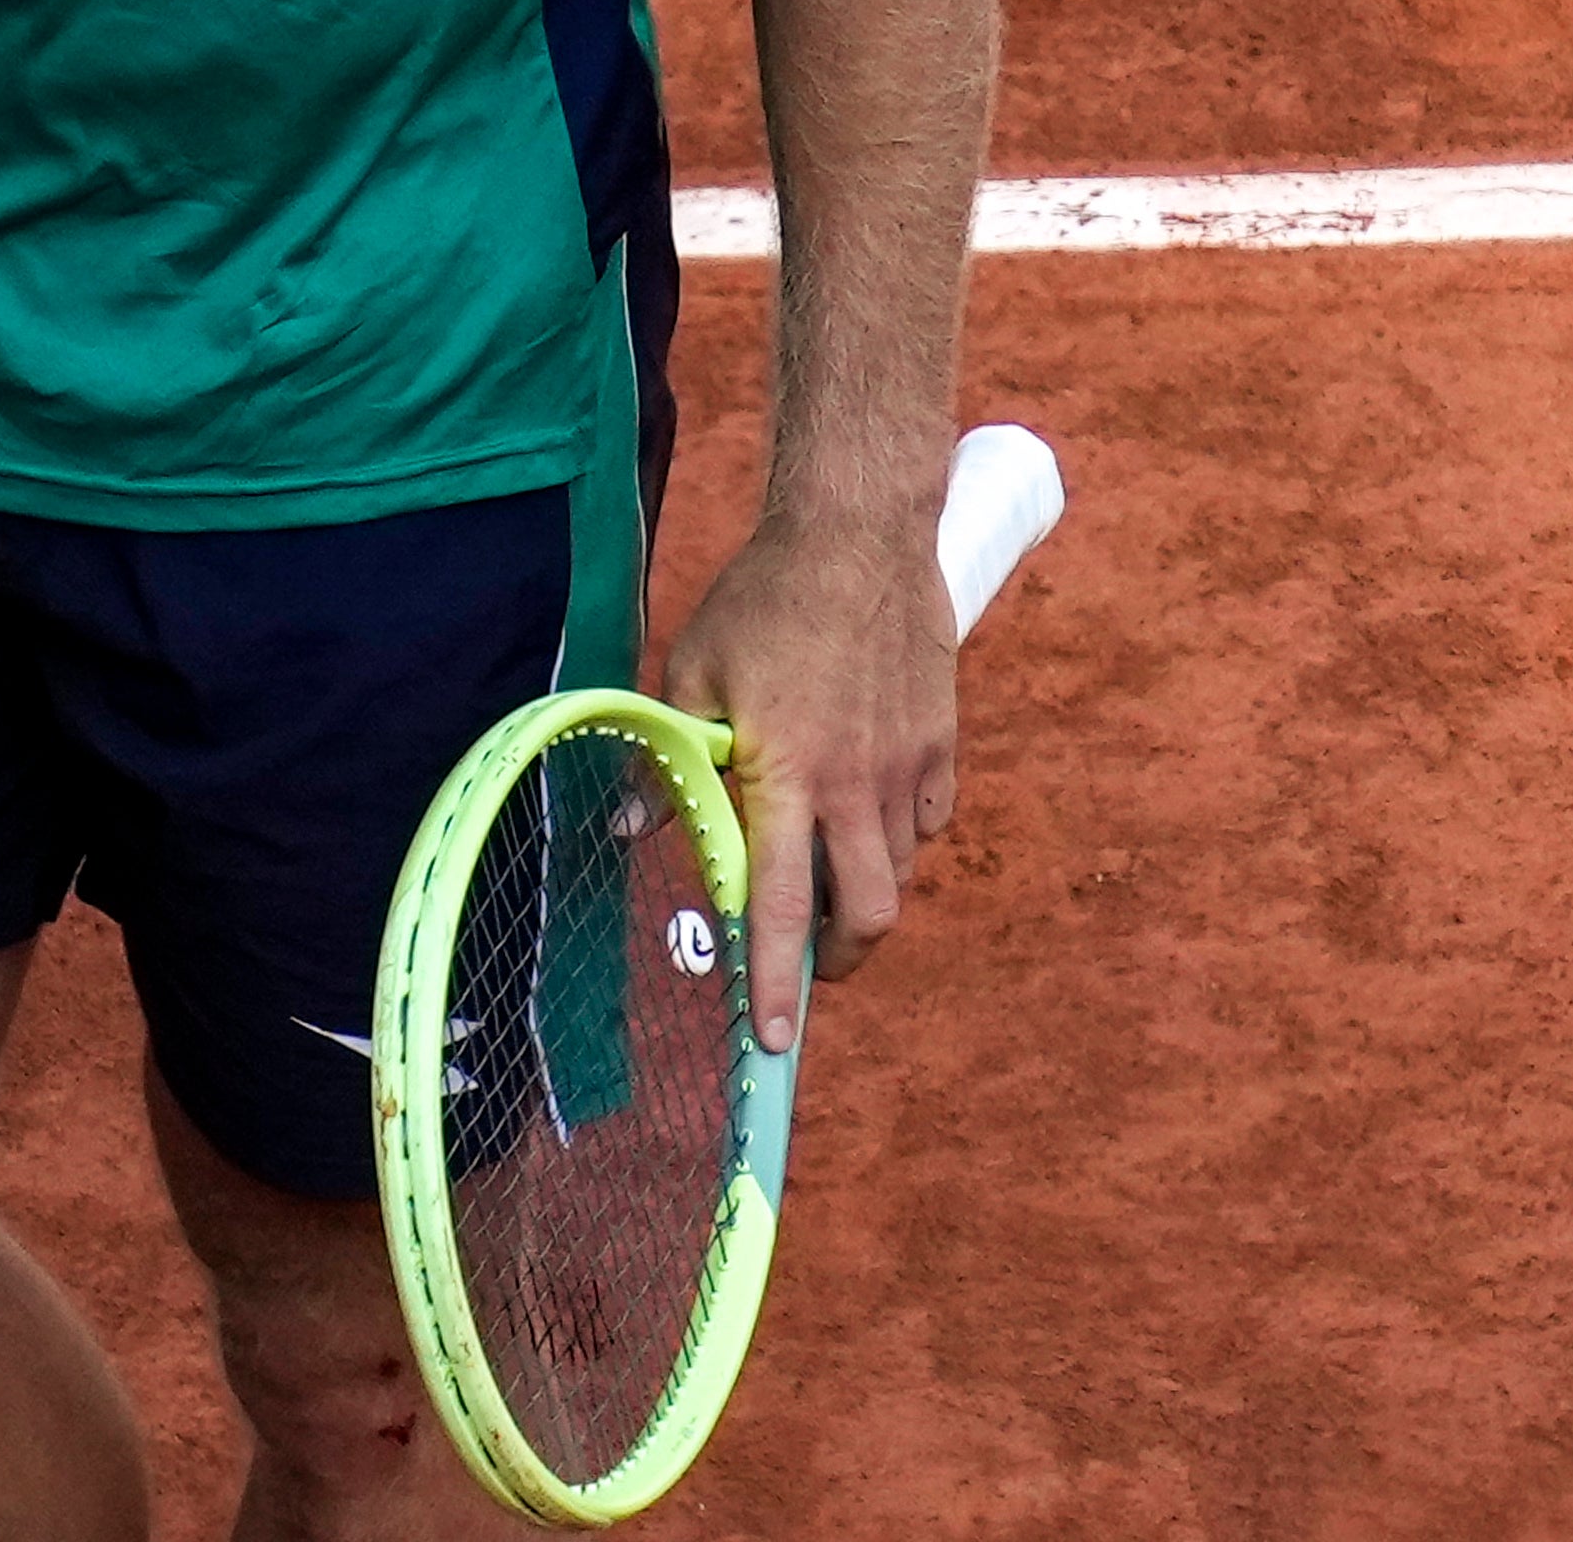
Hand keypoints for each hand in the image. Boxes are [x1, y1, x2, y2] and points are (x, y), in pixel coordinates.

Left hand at [659, 510, 958, 1049]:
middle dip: (840, 959)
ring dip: (864, 895)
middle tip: (811, 967)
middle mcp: (857, 785)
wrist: (858, 535)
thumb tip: (631, 825)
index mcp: (787, 775)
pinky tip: (865, 816)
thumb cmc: (762, 601)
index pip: (780, 903)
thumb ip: (671, 757)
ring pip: (899, 871)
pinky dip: (898, 838)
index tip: (774, 1038)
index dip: (775, 979)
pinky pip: (927, 821)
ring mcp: (908, 767)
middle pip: (868, 914)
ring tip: (826, 885)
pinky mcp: (941, 743)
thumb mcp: (691, 673)